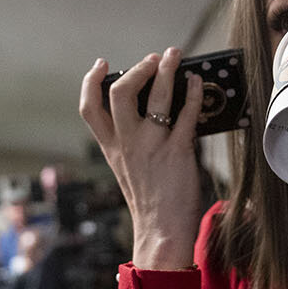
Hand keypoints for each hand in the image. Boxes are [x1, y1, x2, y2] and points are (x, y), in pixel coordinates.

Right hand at [79, 48, 204, 269]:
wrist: (162, 232)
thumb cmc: (150, 202)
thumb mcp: (128, 170)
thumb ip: (130, 143)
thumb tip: (151, 109)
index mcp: (112, 148)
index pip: (89, 109)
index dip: (91, 82)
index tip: (102, 64)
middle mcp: (128, 143)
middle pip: (119, 94)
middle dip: (136, 69)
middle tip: (152, 59)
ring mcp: (152, 146)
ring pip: (155, 96)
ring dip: (166, 70)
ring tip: (174, 55)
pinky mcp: (178, 151)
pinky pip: (186, 113)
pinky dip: (193, 93)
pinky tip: (198, 83)